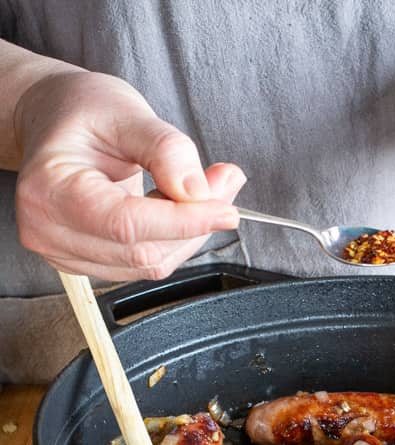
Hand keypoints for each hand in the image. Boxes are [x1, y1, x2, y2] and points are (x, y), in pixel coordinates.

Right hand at [14, 71, 243, 279]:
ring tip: (208, 187)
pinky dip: (175, 240)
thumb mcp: (126, 111)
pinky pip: (146, 263)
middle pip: (143, 250)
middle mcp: (48, 231)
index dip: (183, 222)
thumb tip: (197, 193)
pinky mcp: (88, 262)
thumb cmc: (81, 111)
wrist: (55, 122)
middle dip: (194, 223)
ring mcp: (66, 253)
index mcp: (50, 189)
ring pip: (151, 262)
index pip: (127, 224)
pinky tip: (182, 208)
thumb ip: (166, 150)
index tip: (226, 211)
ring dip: (190, 232)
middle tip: (225, 181)